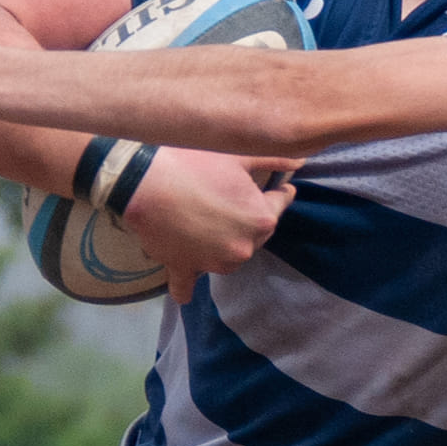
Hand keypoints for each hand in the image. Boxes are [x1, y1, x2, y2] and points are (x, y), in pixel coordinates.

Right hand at [123, 149, 300, 303]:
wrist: (144, 180)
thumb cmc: (194, 162)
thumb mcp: (238, 156)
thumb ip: (273, 159)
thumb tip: (302, 159)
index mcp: (261, 219)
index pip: (280, 204)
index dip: (278, 192)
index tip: (279, 186)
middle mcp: (243, 247)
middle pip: (255, 233)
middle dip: (250, 218)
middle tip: (235, 199)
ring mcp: (214, 263)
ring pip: (227, 256)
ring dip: (223, 245)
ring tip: (209, 224)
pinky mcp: (185, 269)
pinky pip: (186, 286)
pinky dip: (187, 286)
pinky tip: (186, 289)